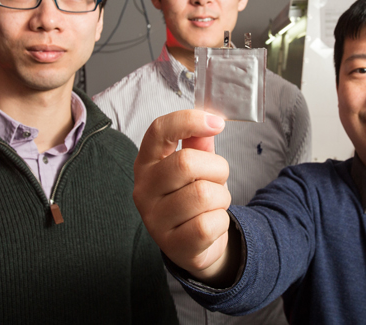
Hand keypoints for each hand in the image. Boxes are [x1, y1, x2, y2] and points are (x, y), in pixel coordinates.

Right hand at [133, 109, 235, 282]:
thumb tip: (210, 119)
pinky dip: (220, 222)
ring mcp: (154, 220)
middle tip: (217, 179)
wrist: (195, 245)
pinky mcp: (171, 245)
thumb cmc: (193, 198)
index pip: (158, 130)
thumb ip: (199, 143)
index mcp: (147, 162)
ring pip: (203, 195)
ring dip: (221, 198)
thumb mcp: (196, 167)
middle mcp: (143, 189)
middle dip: (216, 168)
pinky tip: (211, 225)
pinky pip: (207, 224)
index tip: (217, 123)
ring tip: (213, 205)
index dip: (189, 120)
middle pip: (186, 162)